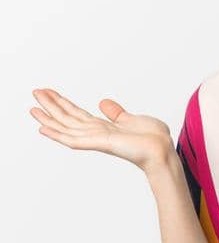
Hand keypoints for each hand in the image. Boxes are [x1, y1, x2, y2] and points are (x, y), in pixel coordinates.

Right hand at [30, 88, 175, 173]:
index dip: (63, 103)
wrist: (162, 151)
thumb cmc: (152, 139)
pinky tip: (43, 128)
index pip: (77, 114)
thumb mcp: (132, 119)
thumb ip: (116, 113)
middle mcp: (96, 133)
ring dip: (49, 117)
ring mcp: (96, 139)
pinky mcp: (99, 143)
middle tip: (35, 92)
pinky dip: (57, 134)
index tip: (49, 92)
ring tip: (32, 107)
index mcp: (103, 128)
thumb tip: (103, 103)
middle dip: (51, 105)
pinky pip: (73, 140)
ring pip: (66, 127)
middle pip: (67, 118)